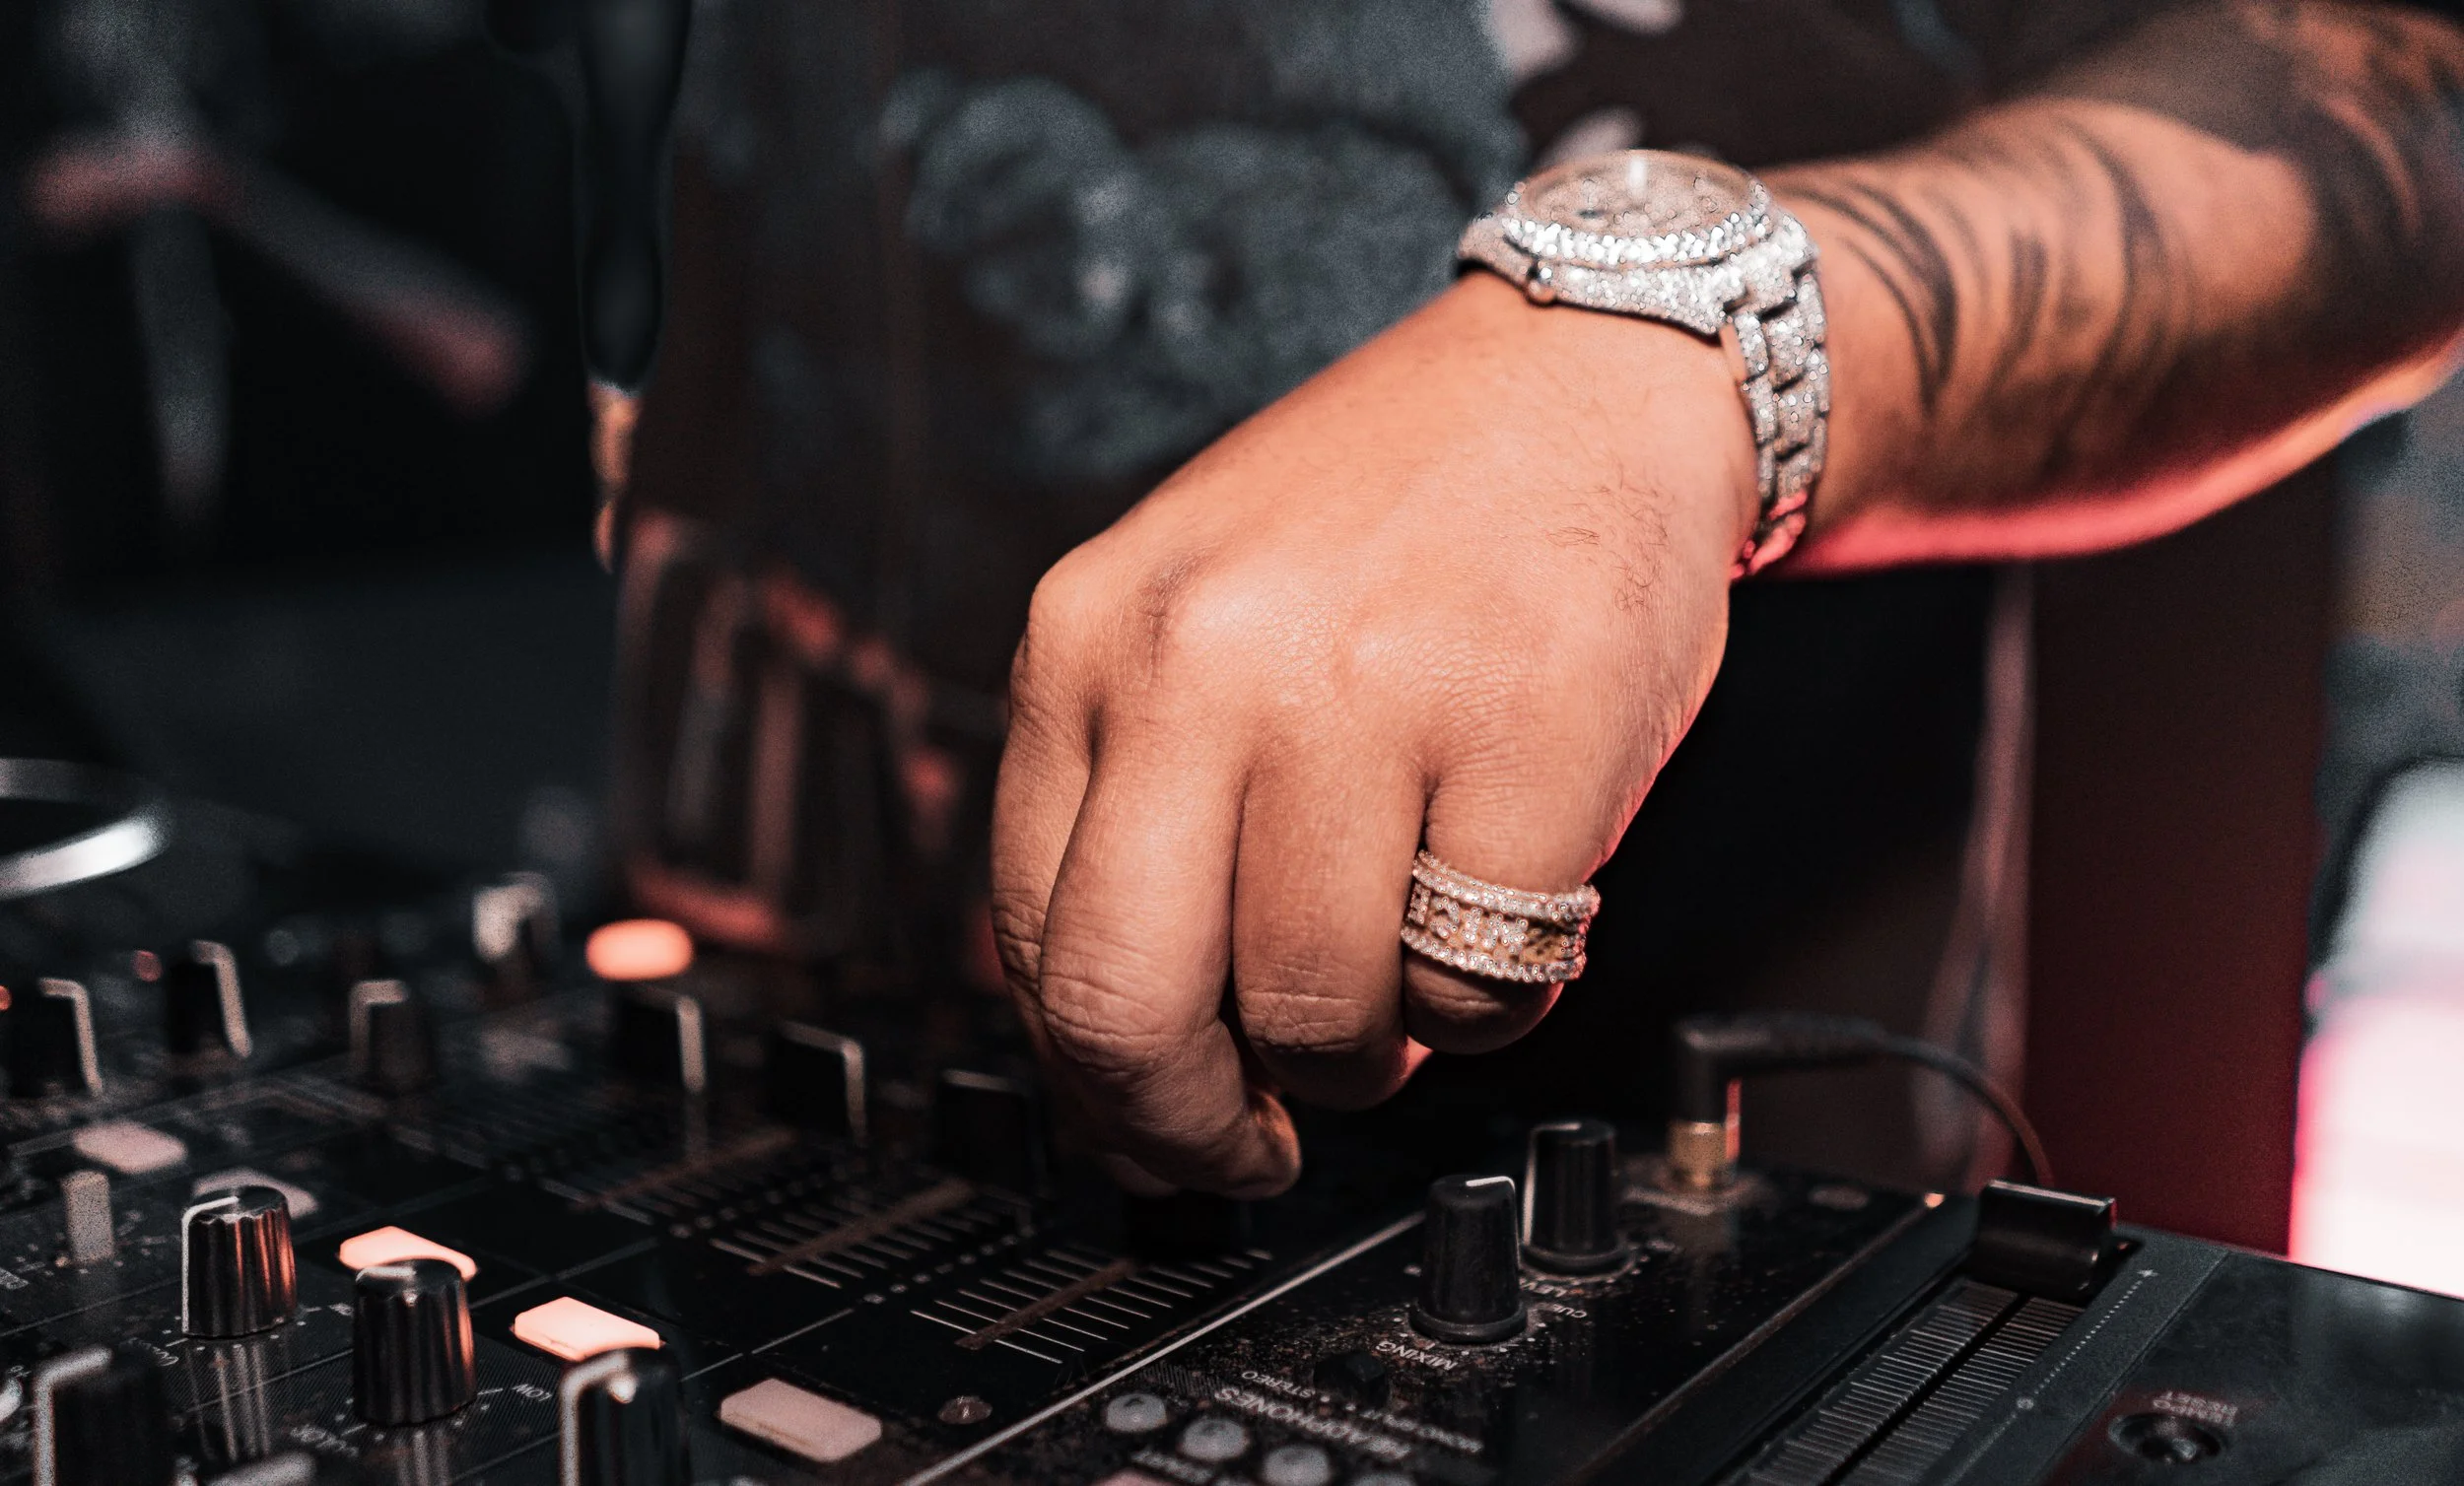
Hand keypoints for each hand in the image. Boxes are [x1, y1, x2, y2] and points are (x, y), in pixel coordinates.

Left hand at [990, 273, 1758, 1195]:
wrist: (1585, 376)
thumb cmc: (1393, 517)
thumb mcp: (1194, 617)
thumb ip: (1137, 806)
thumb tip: (1130, 1048)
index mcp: (1091, 636)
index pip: (1033, 944)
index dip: (1101, 1083)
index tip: (1160, 1120)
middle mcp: (1201, 658)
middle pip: (1132, 1011)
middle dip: (1198, 1126)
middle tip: (1259, 1138)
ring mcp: (1363, 691)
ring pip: (1322, 1019)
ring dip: (1378, 1050)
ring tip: (1414, 961)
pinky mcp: (1525, 733)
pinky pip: (1482, 987)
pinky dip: (1505, 993)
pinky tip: (1510, 897)